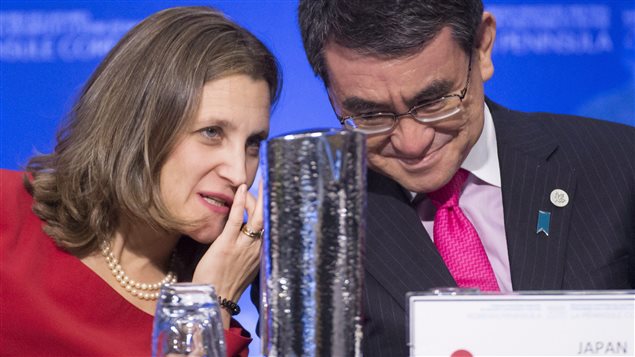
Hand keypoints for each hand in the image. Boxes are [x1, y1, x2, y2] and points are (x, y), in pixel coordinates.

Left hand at [192, 182, 262, 327]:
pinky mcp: (228, 244)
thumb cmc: (226, 284)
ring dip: (257, 197)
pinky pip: (237, 219)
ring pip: (257, 216)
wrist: (215, 299)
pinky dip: (241, 203)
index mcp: (262, 253)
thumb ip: (250, 251)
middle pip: (268, 217)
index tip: (274, 195)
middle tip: (271, 180)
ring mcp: (244, 246)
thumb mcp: (246, 267)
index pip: (271, 225)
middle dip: (271, 198)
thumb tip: (249, 236)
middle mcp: (257, 248)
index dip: (273, 209)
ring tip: (258, 181)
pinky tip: (241, 190)